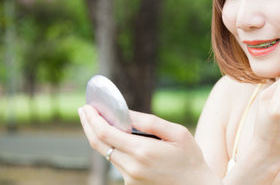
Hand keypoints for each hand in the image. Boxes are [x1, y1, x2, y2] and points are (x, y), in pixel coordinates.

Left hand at [78, 105, 220, 184]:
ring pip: (106, 153)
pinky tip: (115, 137)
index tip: (87, 106)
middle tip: (84, 110)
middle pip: (99, 144)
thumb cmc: (190, 158)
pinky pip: (117, 162)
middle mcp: (131, 167)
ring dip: (99, 136)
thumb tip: (126, 113)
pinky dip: (112, 147)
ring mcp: (130, 179)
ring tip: (97, 120)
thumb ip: (149, 122)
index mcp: (142, 151)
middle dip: (88, 125)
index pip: (106, 133)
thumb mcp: (177, 133)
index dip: (93, 119)